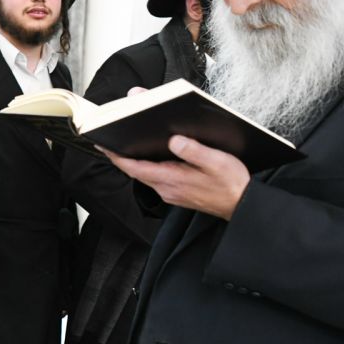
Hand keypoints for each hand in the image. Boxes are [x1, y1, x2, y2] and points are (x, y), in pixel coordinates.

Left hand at [98, 135, 250, 219]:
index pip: (134, 167)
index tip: (102, 144)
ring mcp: (170, 192)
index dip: (116, 156)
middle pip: (136, 170)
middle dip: (122, 154)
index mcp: (172, 179)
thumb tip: (174, 140)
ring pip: (145, 174)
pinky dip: (148, 166)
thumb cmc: (231, 184)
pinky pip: (155, 177)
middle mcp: (166, 188)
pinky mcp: (177, 192)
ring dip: (134, 160)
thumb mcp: (217, 162)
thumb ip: (194, 151)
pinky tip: (151, 155)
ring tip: (127, 142)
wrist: (242, 206)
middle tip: (110, 138)